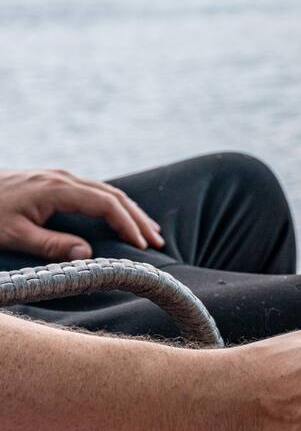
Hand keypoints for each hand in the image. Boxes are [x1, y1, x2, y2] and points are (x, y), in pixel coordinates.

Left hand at [0, 168, 164, 259]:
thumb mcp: (12, 235)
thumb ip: (50, 245)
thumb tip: (87, 253)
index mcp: (56, 188)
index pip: (106, 204)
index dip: (127, 224)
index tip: (142, 246)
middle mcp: (61, 178)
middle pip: (112, 195)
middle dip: (137, 218)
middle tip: (157, 241)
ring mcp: (57, 177)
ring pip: (105, 190)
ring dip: (129, 211)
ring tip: (148, 231)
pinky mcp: (52, 181)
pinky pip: (92, 190)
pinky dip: (113, 205)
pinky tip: (119, 217)